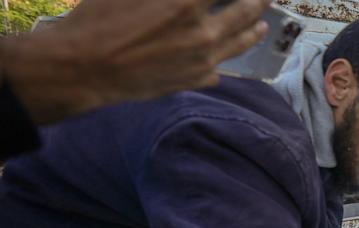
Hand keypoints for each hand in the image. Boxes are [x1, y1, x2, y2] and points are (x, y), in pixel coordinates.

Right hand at [2, 0, 269, 123]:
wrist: (86, 67)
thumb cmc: (99, 18)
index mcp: (187, 2)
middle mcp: (204, 31)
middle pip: (245, 10)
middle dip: (257, 0)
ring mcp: (203, 59)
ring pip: (240, 42)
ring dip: (254, 30)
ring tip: (262, 25)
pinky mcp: (195, 80)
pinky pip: (218, 69)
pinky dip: (221, 60)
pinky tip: (222, 58)